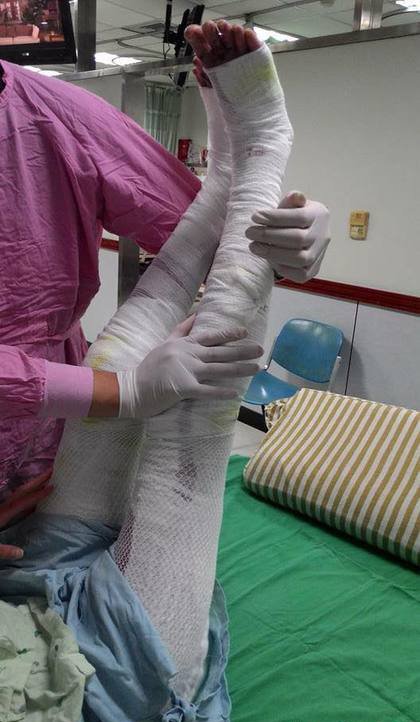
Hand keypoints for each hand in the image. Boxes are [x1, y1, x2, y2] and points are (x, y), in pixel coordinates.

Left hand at [0, 472, 52, 559]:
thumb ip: (3, 550)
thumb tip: (21, 552)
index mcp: (2, 515)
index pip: (22, 502)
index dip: (37, 495)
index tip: (52, 486)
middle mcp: (2, 508)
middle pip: (21, 491)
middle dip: (37, 481)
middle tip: (52, 471)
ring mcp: (1, 508)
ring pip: (18, 493)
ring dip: (31, 485)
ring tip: (45, 479)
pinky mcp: (0, 512)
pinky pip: (15, 499)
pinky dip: (26, 494)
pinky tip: (31, 497)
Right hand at [117, 315, 262, 418]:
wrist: (131, 388)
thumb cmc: (149, 368)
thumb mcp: (165, 344)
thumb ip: (182, 330)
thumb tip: (196, 314)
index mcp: (183, 344)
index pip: (210, 336)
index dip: (228, 334)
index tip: (245, 332)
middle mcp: (187, 354)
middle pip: (220, 352)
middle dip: (242, 351)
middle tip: (260, 350)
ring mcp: (186, 370)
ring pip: (218, 369)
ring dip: (239, 369)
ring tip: (255, 368)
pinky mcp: (183, 388)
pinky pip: (207, 390)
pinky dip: (221, 392)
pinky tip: (236, 393)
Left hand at [246, 191, 330, 282]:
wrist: (303, 235)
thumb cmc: (292, 218)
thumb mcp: (291, 205)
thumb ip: (291, 201)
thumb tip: (296, 196)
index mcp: (319, 215)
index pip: (299, 217)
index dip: (275, 218)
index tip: (255, 217)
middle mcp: (323, 236)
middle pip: (298, 239)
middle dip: (269, 236)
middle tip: (250, 232)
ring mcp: (319, 255)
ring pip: (299, 258)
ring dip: (272, 253)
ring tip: (254, 246)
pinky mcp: (313, 270)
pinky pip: (299, 274)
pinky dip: (282, 267)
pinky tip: (268, 258)